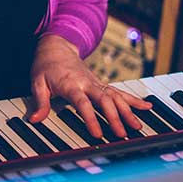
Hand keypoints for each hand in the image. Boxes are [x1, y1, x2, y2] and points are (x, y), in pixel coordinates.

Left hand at [28, 34, 151, 138]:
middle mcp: (87, 83)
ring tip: (138, 126)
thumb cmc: (45, 66)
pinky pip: (119, 92)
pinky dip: (133, 100)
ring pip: (115, 96)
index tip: (97, 134)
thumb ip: (39, 102)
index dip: (90, 118)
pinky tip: (147, 107)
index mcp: (71, 84)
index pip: (82, 103)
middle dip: (115, 117)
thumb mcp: (36, 82)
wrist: (56, 47)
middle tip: (122, 134)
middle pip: (104, 100)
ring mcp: (96, 83)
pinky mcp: (101, 84)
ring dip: (128, 111)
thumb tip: (35, 120)